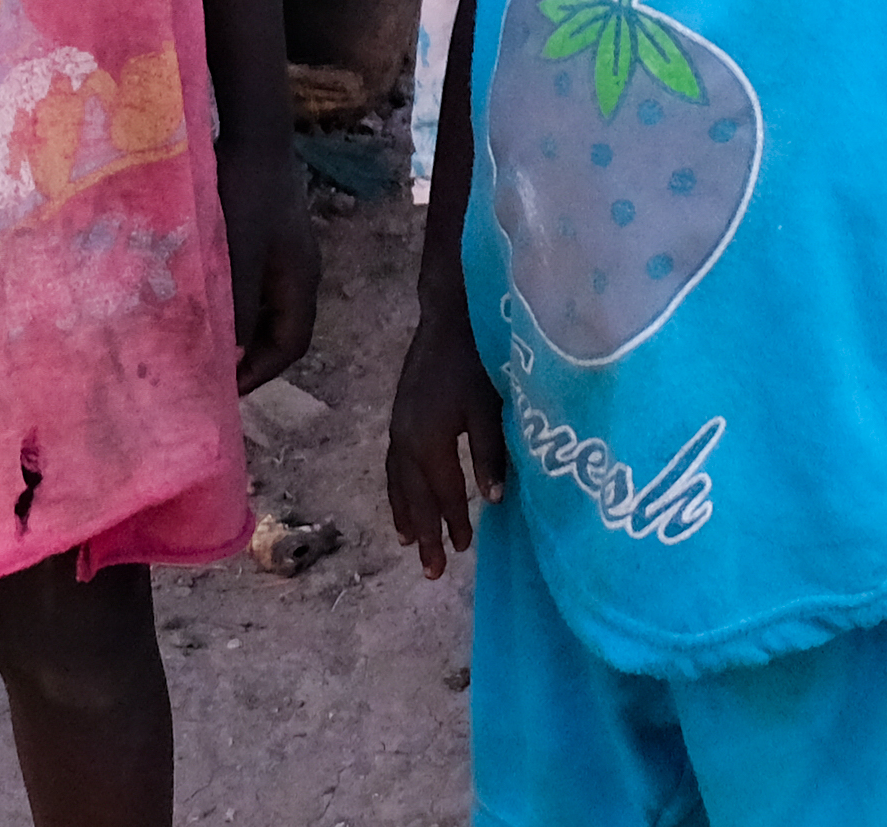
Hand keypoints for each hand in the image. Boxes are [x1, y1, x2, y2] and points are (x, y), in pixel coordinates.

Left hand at [223, 133, 318, 392]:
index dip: (260, 373)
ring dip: (237, 327)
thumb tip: (230, 356)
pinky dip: (231, 300)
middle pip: (280, 329)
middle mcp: (298, 271)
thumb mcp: (238, 256)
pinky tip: (202, 298)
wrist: (254, 133)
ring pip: (264, 306)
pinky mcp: (266, 233)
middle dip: (248, 356)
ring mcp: (284, 251)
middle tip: (209, 372)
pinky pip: (252, 281)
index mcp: (300, 281)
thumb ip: (235, 306)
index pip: (290, 345)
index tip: (223, 390)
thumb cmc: (246, 194)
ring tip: (201, 341)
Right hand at [383, 301, 507, 577]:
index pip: (443, 493)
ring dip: (406, 515)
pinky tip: (402, 498)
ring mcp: (397, 427)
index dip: (454, 522)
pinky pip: (392, 464)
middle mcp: (405, 439)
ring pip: (398, 483)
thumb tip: (494, 501)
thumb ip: (490, 454)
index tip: (463, 550)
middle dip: (424, 533)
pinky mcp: (399, 416)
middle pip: (414, 496)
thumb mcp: (490, 407)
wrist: (449, 316)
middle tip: (431, 571)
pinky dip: (396, 489)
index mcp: (428, 440)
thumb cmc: (478, 360)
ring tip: (411, 545)